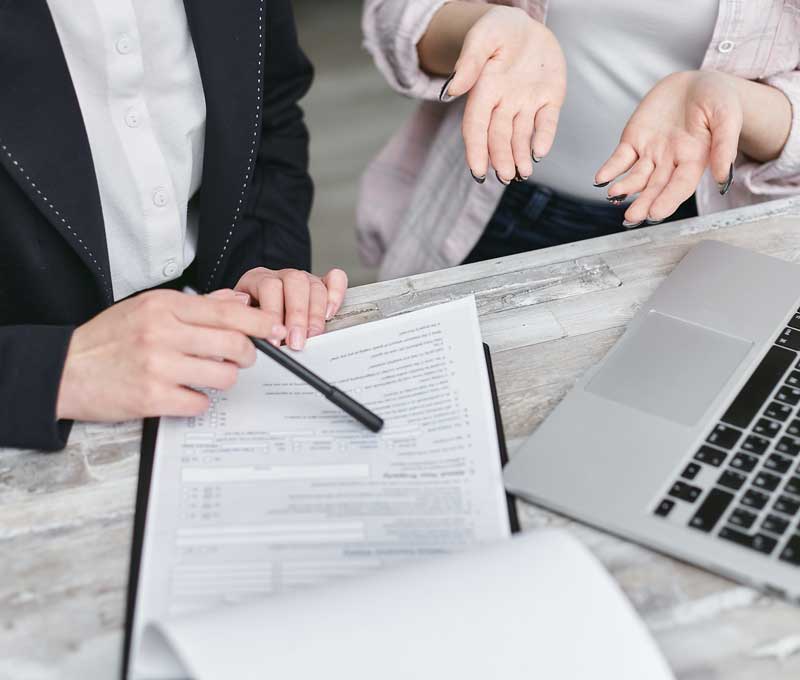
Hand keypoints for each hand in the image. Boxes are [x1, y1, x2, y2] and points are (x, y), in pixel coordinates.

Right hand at [56, 289, 284, 421]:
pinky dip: (199, 401)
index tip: (273, 329)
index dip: (259, 322)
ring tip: (208, 375)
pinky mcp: (152, 398)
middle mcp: (162, 332)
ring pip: (223, 375)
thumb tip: (238, 302)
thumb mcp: (147, 308)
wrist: (64, 370)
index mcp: (164, 306)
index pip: (227, 312)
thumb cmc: (108, 339)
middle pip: (234, 344)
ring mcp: (157, 366)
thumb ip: (196, 305)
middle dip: (248, 354)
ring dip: (224, 379)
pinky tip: (185, 393)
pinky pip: (200, 402)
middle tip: (242, 358)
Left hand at [234, 267, 347, 350]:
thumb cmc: (248, 318)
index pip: (269, 287)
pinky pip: (335, 279)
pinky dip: (336, 295)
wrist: (253, 312)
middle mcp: (282, 276)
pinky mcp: (321, 284)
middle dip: (297, 316)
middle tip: (296, 342)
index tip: (274, 340)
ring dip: (315, 314)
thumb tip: (252, 335)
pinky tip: (330, 313)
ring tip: (312, 336)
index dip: (273, 314)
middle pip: (295, 283)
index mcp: (257, 279)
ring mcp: (303, 279)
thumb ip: (243, 323)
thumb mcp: (238, 319)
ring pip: (314, 285)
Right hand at [442, 6, 566, 182]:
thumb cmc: (499, 29)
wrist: (526, 24)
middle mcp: (504, 103)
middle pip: (499, 137)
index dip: (476, 150)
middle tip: (505, 177)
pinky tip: (539, 153)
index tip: (477, 171)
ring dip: (520, 157)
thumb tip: (451, 91)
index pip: (476, 127)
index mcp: (484, 91)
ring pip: (522, 136)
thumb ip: (470, 63)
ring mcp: (527, 103)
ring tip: (523, 174)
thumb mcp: (483, 37)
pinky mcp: (550, 99)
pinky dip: (543, 138)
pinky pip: (547, 122)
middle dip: (501, 158)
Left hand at [595, 71, 742, 226]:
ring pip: (636, 177)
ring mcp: (650, 153)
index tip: (656, 213)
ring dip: (625, 188)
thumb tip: (722, 178)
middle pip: (656, 187)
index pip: (680, 186)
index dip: (668, 200)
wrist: (695, 83)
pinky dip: (610, 170)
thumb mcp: (727, 116)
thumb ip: (724, 146)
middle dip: (644, 203)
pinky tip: (601, 179)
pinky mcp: (634, 141)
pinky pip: (619, 159)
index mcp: (695, 159)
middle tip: (632, 217)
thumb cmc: (717, 99)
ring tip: (615, 194)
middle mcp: (671, 161)